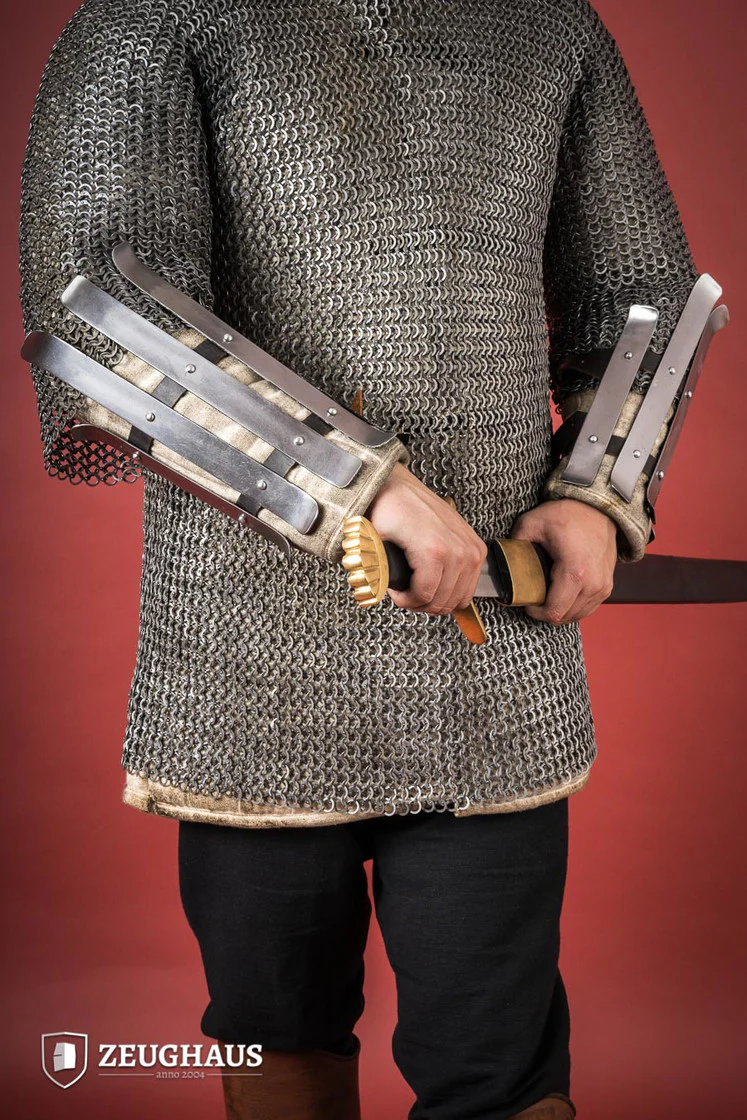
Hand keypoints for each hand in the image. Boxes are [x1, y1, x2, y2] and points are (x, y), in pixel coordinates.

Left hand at [366, 463, 486, 614]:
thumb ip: (376, 573)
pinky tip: (435, 580)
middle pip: (443, 602)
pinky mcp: (476, 547)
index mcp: (435, 550)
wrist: (399, 487)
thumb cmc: (388, 509)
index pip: (425, 597)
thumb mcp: (374, 543)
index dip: (406, 601)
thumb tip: (377, 593)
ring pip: (459, 598)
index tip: (396, 593)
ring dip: (437, 599)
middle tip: (406, 593)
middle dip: (421, 603)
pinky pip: (469, 585)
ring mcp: (471, 548)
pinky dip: (453, 589)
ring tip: (419, 588)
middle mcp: (458, 550)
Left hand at [510, 499, 617, 623]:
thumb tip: (503, 562)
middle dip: (545, 612)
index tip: (526, 602)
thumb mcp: (532, 523)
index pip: (553, 611)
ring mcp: (603, 587)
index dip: (535, 612)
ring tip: (546, 595)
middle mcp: (593, 584)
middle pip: (564, 617)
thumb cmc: (568, 514)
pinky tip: (561, 595)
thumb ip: (514, 545)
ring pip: (576, 615)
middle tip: (534, 598)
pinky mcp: (607, 586)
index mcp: (574, 572)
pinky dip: (573, 606)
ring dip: (559, 610)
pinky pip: (587, 608)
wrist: (598, 508)